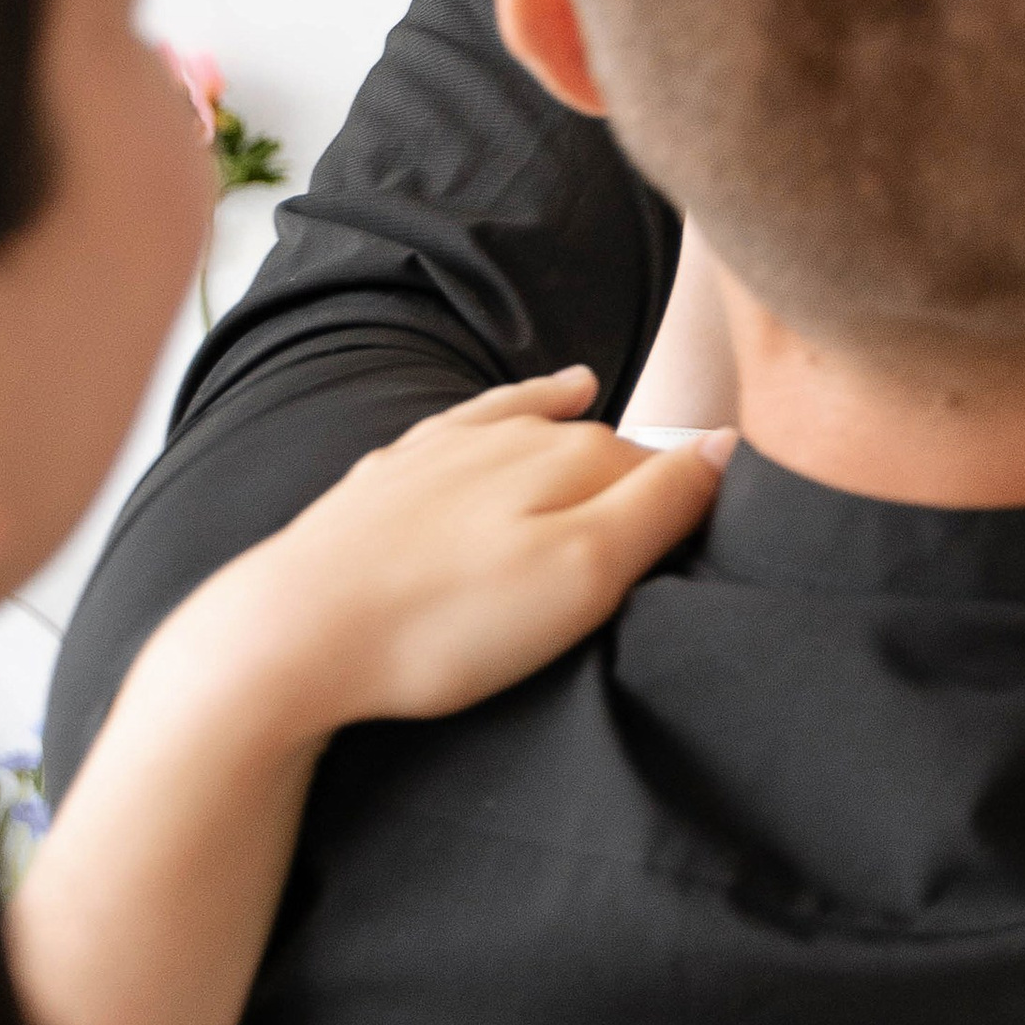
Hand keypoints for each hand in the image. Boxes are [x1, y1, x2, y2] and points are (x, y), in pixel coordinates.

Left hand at [162, 367, 727, 740]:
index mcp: (570, 458)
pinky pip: (484, 416)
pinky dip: (528, 399)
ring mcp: (452, 448)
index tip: (714, 540)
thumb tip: (730, 442)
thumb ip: (662, 503)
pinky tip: (556, 390)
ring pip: (549, 429)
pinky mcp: (400, 470)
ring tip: (640, 447)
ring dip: (595, 437)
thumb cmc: (446, 622)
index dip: (693, 503)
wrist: (294, 634)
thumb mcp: (582, 576)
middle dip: (647, 473)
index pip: (665, 469)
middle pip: (609, 449)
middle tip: (677, 524)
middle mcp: (516, 435)